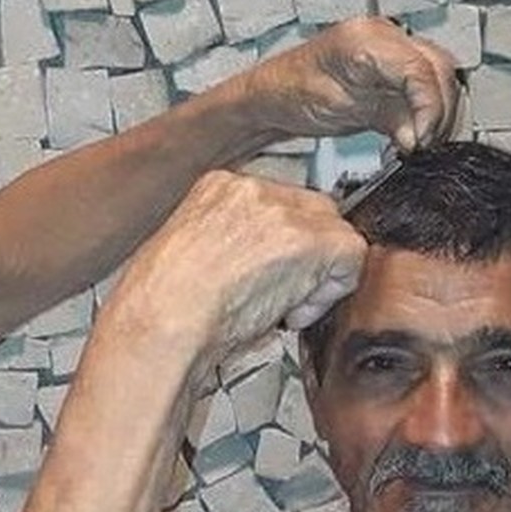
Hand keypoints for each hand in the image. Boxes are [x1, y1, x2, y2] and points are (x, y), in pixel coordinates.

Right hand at [105, 169, 366, 375]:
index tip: (264, 285)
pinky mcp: (307, 240)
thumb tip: (264, 273)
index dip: (283, 251)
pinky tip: (291, 313)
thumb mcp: (190, 261)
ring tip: (279, 310)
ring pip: (335, 235)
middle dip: (308, 260)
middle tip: (278, 301)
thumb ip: (232, 250)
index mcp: (217, 188)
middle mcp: (251, 188)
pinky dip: (330, 293)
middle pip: (315, 213)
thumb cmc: (161, 313)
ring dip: (317, 279)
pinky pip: (350, 258)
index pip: (280, 206)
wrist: (160, 323)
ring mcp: (280, 211)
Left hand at [239, 18, 460, 153]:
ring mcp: (390, 49)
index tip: (421, 141)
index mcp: (366, 40)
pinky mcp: (391, 68)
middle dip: (439, 112)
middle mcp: (384, 36)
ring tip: (420, 143)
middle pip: (438, 69)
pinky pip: (424, 84)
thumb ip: (384, 119)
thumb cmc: (290, 94)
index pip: (420, 69)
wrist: (274, 94)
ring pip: (438, 76)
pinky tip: (414, 134)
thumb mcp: (339, 110)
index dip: (430, 108)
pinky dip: (426, 111)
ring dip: (438, 112)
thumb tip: (418, 138)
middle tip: (424, 146)